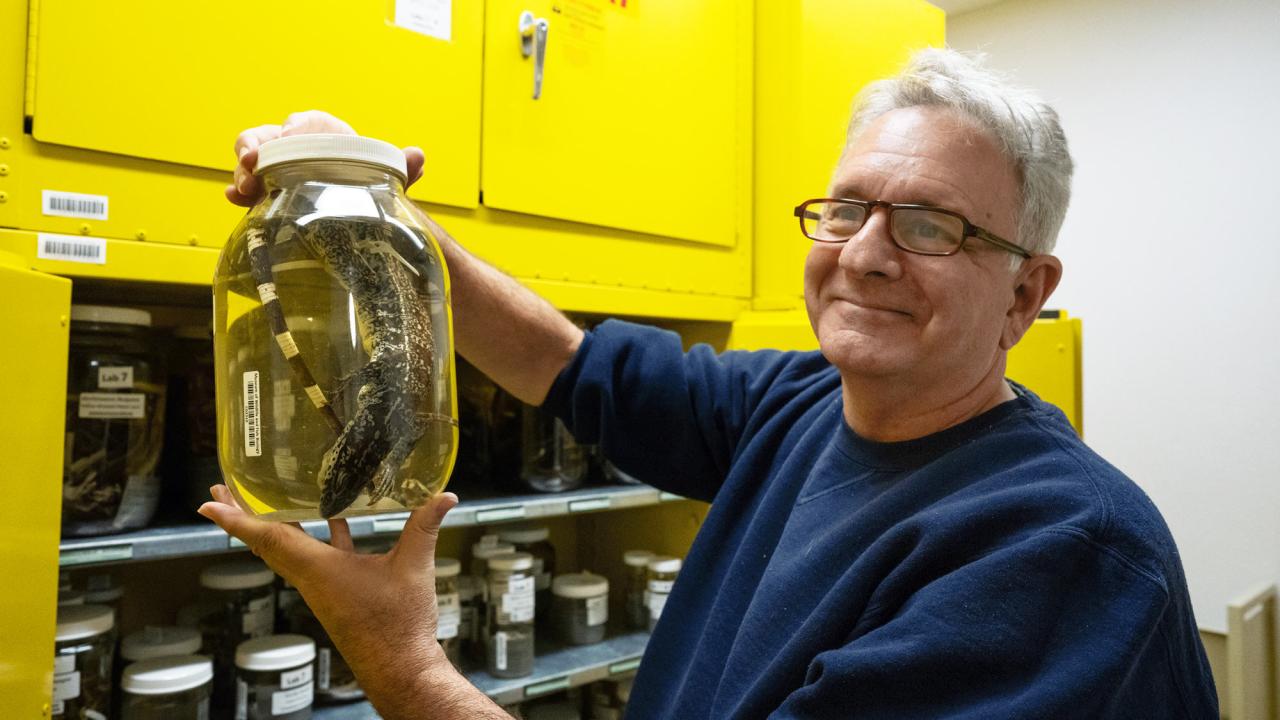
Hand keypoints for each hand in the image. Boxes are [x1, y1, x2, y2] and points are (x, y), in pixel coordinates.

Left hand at [198, 485, 462, 717]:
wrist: (400, 667)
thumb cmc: (399, 626)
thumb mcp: (413, 568)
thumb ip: (425, 527)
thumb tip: (444, 496)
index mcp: (319, 570)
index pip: (268, 538)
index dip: (237, 519)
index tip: (209, 504)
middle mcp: (311, 578)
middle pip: (264, 542)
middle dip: (241, 515)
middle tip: (222, 491)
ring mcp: (320, 586)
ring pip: (285, 550)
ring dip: (269, 525)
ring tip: (260, 501)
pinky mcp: (334, 591)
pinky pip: (312, 556)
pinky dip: (311, 535)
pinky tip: (332, 519)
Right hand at [225, 110, 427, 206]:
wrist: (355, 207)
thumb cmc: (365, 181)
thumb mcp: (383, 177)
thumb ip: (400, 168)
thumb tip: (417, 155)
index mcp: (322, 133)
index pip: (304, 122)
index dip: (294, 127)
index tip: (290, 136)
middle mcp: (294, 146)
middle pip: (267, 138)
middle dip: (256, 148)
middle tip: (253, 165)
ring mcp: (275, 168)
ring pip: (251, 159)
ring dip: (243, 170)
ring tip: (243, 187)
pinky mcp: (265, 190)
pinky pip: (246, 185)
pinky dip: (238, 190)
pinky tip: (234, 198)